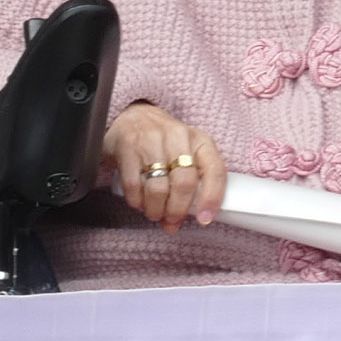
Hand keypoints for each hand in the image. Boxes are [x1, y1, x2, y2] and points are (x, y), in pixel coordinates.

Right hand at [106, 99, 223, 230]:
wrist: (133, 116)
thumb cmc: (164, 142)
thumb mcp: (186, 155)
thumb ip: (189, 186)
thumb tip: (176, 224)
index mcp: (199, 140)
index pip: (214, 170)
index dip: (212, 198)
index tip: (205, 218)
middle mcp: (177, 136)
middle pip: (184, 183)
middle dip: (177, 209)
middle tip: (171, 219)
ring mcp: (150, 140)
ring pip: (158, 188)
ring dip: (155, 209)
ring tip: (154, 213)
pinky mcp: (126, 146)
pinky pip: (133, 184)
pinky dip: (137, 201)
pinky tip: (139, 202)